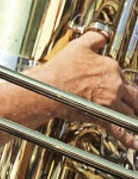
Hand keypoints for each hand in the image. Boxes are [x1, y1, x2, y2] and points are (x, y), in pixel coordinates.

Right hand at [38, 31, 137, 147]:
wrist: (48, 88)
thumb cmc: (60, 70)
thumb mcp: (79, 46)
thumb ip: (94, 38)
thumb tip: (102, 35)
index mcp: (111, 67)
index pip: (125, 77)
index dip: (124, 84)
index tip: (124, 89)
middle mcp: (115, 85)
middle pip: (135, 95)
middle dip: (136, 101)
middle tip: (134, 104)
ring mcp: (110, 102)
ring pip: (130, 112)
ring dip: (132, 116)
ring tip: (133, 120)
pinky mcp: (102, 117)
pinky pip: (120, 129)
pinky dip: (129, 138)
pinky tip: (135, 143)